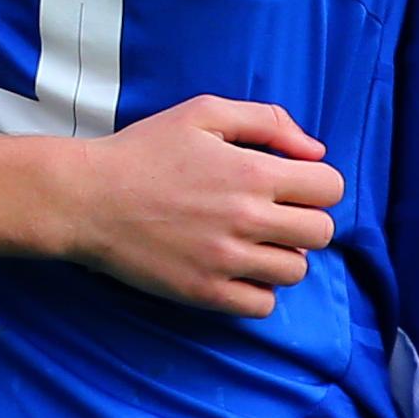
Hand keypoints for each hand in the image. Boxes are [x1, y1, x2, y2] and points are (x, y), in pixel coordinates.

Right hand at [61, 96, 343, 317]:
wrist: (88, 198)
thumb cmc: (144, 150)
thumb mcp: (203, 113)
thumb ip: (267, 121)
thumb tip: (314, 151)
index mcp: (253, 172)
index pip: (330, 188)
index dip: (317, 183)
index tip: (292, 184)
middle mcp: (247, 219)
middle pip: (321, 232)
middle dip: (305, 219)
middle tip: (274, 213)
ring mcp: (227, 260)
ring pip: (296, 271)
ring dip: (282, 255)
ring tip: (252, 241)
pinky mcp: (205, 292)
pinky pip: (263, 304)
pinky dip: (258, 289)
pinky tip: (236, 268)